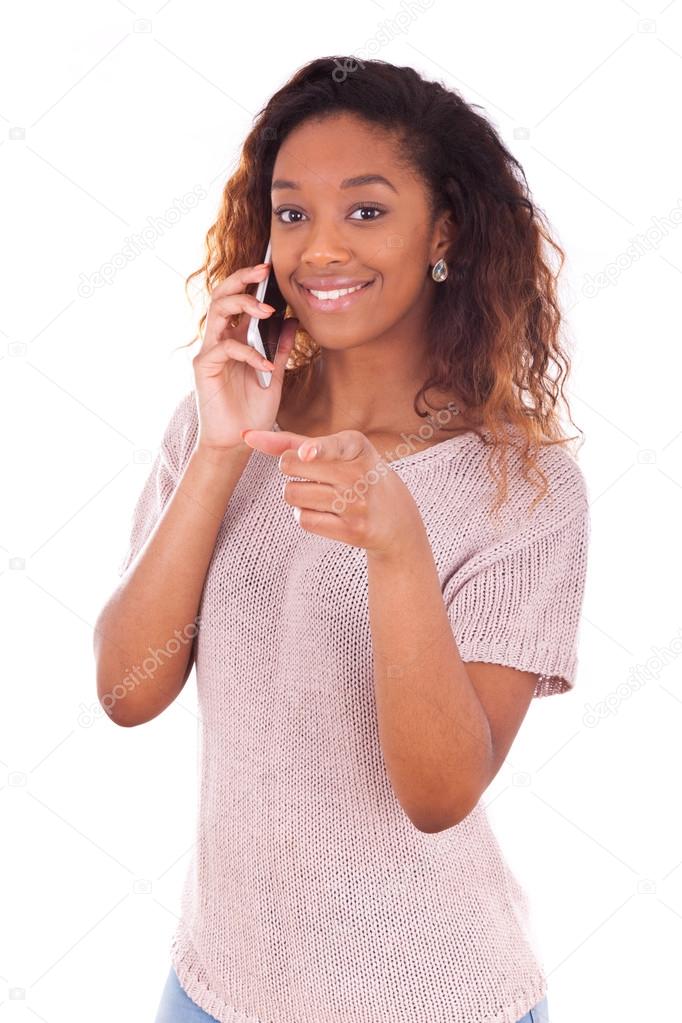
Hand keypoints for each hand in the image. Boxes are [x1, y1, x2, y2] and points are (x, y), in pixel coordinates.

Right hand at [192, 262, 297, 451]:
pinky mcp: (204, 367)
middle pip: (222, 295)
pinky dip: (249, 352)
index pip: (238, 299)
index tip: (270, 267)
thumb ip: (282, 349)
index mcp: (235, 338)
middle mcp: (220, 340)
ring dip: (243, 305)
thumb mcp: (275, 376)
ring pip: (218, 312)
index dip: (249, 280)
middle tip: (263, 270)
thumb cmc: (253, 410)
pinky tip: (267, 364)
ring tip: (267, 310)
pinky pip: (225, 348)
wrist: (237, 441)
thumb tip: (293, 321)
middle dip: (242, 279)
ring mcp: (210, 351)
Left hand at [240, 427, 423, 556]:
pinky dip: (306, 516)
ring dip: (298, 495)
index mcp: (357, 446)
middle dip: (290, 468)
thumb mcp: (336, 452)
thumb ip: (292, 442)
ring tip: (325, 495)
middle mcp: (359, 474)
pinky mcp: (353, 530)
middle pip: (292, 465)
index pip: (334, 445)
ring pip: (293, 494)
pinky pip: (304, 519)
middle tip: (315, 473)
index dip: (317, 450)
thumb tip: (245, 436)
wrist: (396, 519)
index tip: (307, 453)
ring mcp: (357, 504)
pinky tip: (328, 514)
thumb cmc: (354, 475)